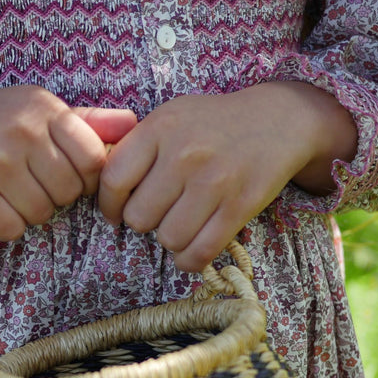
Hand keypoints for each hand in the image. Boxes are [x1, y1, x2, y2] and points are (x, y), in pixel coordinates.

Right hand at [0, 85, 136, 240]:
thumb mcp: (37, 110)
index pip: (95, 160)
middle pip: (69, 191)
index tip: (67, 175)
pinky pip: (13, 228)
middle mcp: (22, 131)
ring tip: (10, 191)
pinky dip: (6, 225)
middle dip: (56, 196)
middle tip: (31, 183)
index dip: (86, 178)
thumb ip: (87, 121)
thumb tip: (134, 123)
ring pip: (42, 213)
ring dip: (30, 212)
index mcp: (44, 109)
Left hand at [98, 82, 356, 271]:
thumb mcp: (170, 118)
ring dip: (170, 240)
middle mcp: (185, 154)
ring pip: (168, 239)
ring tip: (181, 225)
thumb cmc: (212, 124)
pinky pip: (200, 252)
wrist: (278, 120)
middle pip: (139, 217)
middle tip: (160, 213)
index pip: (113, 180)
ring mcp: (214, 182)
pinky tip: (192, 247)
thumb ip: (136, 148)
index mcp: (161, 128)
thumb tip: (100, 189)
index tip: (116, 213)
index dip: (109, 205)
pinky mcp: (239, 206)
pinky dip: (190, 259)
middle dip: (144, 223)